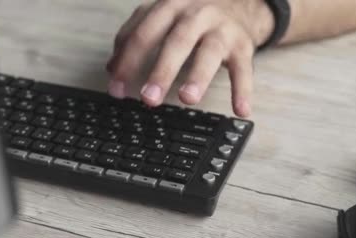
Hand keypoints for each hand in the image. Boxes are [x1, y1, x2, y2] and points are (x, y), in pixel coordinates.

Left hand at [106, 0, 273, 116]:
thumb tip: (111, 67)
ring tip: (188, 99)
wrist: (238, 2)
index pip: (143, 34)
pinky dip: (243, 90)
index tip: (116, 90)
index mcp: (169, 6)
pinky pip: (244, 69)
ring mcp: (221, 29)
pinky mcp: (243, 45)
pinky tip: (240, 110)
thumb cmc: (192, 15)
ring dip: (198, 76)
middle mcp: (196, 14)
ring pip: (210, 53)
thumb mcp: (162, 17)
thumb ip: (135, 37)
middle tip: (149, 99)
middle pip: (176, 42)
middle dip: (162, 71)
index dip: (127, 62)